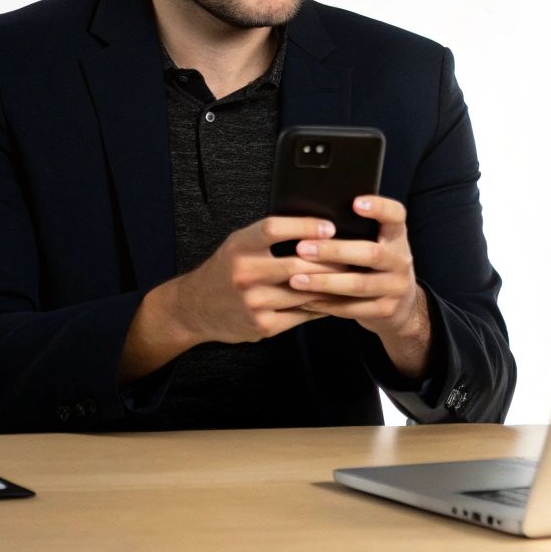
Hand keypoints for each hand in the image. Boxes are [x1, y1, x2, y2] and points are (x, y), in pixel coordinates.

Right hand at [167, 217, 350, 345]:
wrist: (195, 308)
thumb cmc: (227, 269)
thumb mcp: (239, 244)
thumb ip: (269, 236)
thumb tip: (317, 228)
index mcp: (240, 247)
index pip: (275, 229)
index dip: (306, 226)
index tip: (331, 227)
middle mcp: (245, 274)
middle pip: (298, 264)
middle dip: (331, 260)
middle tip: (355, 255)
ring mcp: (254, 302)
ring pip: (305, 292)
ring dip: (333, 285)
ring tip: (354, 276)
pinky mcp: (263, 325)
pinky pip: (302, 314)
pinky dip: (323, 305)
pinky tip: (337, 298)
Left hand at [288, 195, 429, 359]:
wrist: (401, 306)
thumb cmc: (376, 267)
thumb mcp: (377, 245)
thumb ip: (356, 233)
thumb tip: (313, 222)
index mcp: (397, 237)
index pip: (396, 216)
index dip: (379, 208)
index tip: (355, 203)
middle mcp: (401, 260)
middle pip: (371, 253)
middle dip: (334, 251)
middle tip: (302, 248)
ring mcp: (396, 287)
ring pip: (359, 284)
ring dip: (324, 281)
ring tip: (295, 279)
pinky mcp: (385, 310)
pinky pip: (352, 308)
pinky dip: (325, 304)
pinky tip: (304, 300)